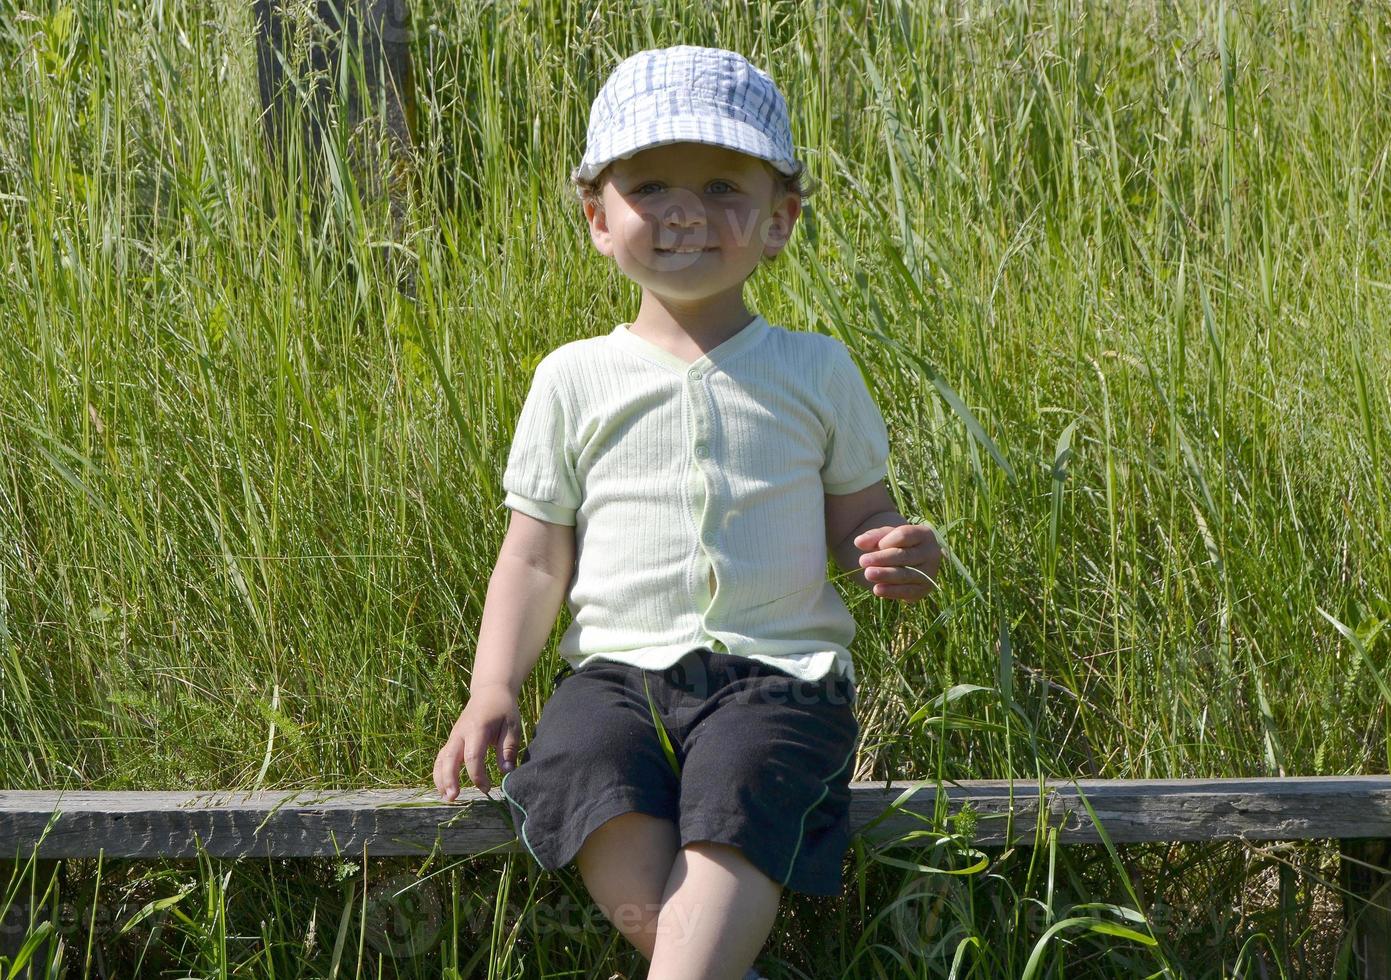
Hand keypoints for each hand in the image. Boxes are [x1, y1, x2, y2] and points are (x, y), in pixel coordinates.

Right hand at [433, 684, 521, 800]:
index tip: (487, 788)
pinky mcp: (452, 740)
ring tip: (446, 798)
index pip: (473, 756)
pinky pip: (442, 757)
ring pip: (441, 758)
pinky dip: (439, 773)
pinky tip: (443, 788)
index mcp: (477, 728)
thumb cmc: (503, 710)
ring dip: (441, 778)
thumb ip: (508, 749)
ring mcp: (454, 736)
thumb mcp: (512, 726)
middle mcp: (461, 733)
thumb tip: (506, 772)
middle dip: (449, 779)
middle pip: (450, 758)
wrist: (489, 691)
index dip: (478, 775)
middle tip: (453, 797)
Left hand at [855, 523, 941, 601]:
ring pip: (905, 574)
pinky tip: (877, 589)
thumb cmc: (897, 545)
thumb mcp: (887, 536)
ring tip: (868, 574)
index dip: (887, 540)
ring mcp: (929, 572)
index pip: (904, 535)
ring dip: (885, 575)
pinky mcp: (924, 589)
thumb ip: (874, 537)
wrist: (912, 562)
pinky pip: (907, 591)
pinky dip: (892, 591)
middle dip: (882, 559)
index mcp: (924, 534)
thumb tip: (858, 542)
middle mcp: (931, 553)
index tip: (876, 545)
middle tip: (863, 561)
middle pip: (904, 555)